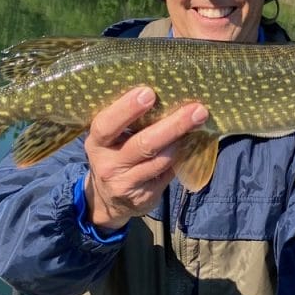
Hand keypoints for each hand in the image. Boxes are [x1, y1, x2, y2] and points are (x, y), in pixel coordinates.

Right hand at [84, 87, 208, 229]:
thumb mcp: (110, 141)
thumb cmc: (114, 156)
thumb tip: (163, 93)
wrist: (108, 202)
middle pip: (143, 144)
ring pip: (160, 160)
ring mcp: (125, 183)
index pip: (107, 125)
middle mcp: (108, 164)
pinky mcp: (143, 197)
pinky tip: (192, 143)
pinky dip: (181, 157)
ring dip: (181, 140)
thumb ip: (125, 122)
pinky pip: (168, 173)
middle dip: (173, 125)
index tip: (149, 92)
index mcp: (96, 143)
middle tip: (196, 109)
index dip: (126, 109)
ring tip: (198, 120)